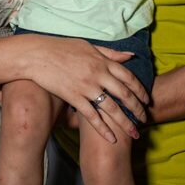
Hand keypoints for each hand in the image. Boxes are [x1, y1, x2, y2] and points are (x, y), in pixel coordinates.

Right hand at [18, 34, 147, 143]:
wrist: (38, 54)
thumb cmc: (62, 48)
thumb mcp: (88, 46)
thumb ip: (110, 53)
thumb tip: (130, 55)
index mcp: (102, 61)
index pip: (128, 77)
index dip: (140, 90)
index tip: (146, 100)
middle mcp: (98, 75)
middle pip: (124, 95)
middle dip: (137, 109)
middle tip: (144, 119)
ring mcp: (86, 87)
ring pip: (112, 109)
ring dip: (125, 123)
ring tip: (134, 133)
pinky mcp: (74, 97)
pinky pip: (92, 116)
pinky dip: (103, 129)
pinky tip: (111, 138)